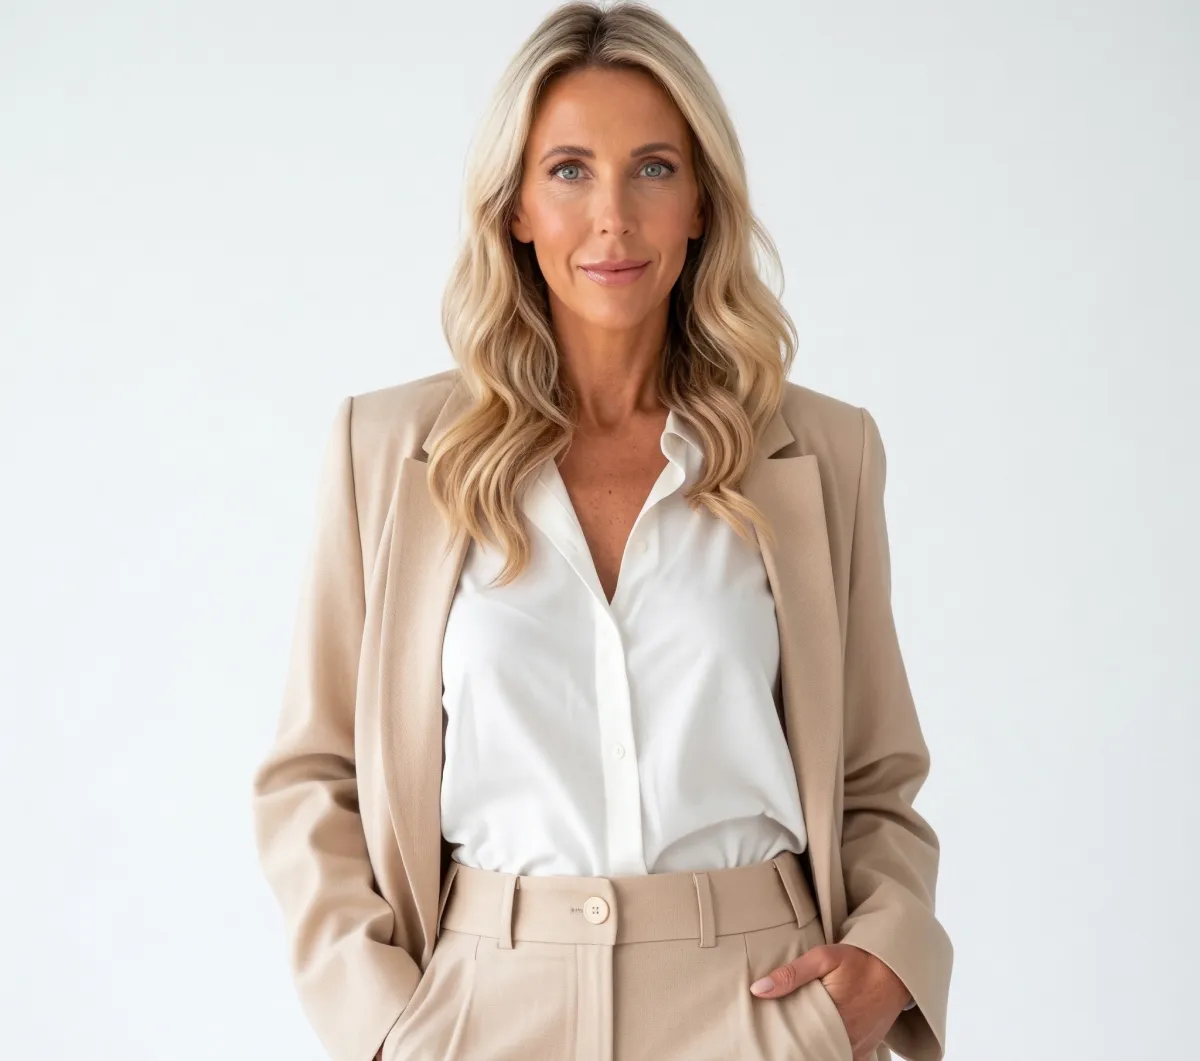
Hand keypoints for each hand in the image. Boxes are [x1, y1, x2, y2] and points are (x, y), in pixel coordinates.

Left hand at [748, 942, 909, 1059]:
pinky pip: (844, 1056)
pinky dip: (831, 1049)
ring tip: (798, 1034)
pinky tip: (819, 1038)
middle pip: (814, 1049)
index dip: (785, 1038)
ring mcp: (858, 1046)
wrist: (896, 968)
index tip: (772, 1032)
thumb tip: (758, 989)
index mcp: (834, 1019)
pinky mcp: (865, 1048)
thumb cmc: (859, 960)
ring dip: (815, 1045)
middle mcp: (847, 1038)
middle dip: (798, 1043)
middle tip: (782, 1033)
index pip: (800, 1040)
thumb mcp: (824, 958)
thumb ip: (791, 974)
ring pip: (828, 1053)